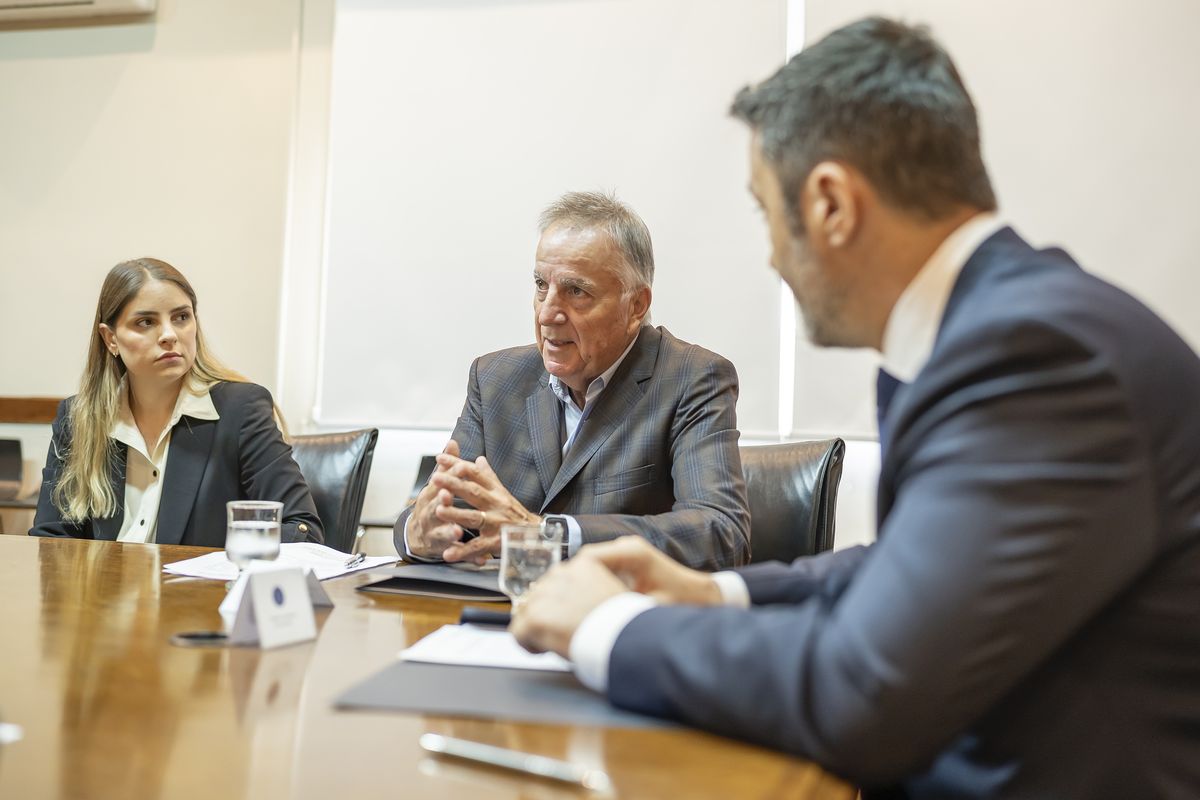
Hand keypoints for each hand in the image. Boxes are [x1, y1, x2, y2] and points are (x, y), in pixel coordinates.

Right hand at [406, 440, 468, 557]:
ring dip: (449, 532)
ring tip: (458, 532)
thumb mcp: (437, 485)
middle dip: (441, 503)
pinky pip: (455, 553)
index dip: (447, 477)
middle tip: (447, 498)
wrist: (417, 535)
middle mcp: (429, 513)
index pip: (439, 484)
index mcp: (431, 495)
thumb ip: (447, 465)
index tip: (457, 469)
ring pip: (441, 532)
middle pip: (434, 507)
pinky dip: (465, 555)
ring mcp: (433, 532)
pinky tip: (477, 558)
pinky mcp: (441, 549)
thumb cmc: (432, 504)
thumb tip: (452, 442)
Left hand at [429, 452, 539, 563]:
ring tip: (438, 511)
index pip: (476, 474)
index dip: (458, 464)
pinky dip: (462, 551)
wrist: (537, 536)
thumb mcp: (503, 493)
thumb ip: (489, 477)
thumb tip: (479, 459)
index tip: (440, 457)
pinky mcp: (496, 543)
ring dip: (456, 514)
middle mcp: (496, 504)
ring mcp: (496, 524)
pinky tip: (447, 553)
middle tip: (435, 478)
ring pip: (474, 518)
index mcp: (495, 491)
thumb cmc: (515, 513)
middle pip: (474, 492)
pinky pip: (477, 547)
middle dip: (454, 484)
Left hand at [509, 556, 628, 656]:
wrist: (627, 637)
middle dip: (548, 613)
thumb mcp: (612, 592)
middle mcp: (561, 575)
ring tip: (554, 641)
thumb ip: (592, 589)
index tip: (568, 616)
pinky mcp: (536, 618)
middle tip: (563, 631)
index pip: (557, 580)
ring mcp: (545, 596)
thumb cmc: (625, 621)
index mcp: (584, 564)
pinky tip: (543, 650)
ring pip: (527, 611)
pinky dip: (528, 644)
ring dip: (538, 627)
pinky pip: (518, 632)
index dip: (561, 602)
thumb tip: (578, 603)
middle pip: (539, 594)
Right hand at [578, 536, 723, 605]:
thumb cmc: (682, 602)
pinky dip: (593, 583)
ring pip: (591, 564)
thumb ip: (622, 610)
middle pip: (587, 560)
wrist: (701, 596)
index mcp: (633, 553)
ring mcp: (626, 551)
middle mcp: (627, 546)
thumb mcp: (650, 609)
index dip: (573, 578)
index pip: (589, 558)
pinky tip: (591, 602)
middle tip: (565, 606)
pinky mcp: (626, 558)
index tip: (563, 598)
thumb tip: (593, 619)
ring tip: (574, 606)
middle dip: (575, 583)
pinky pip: (600, 567)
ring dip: (583, 583)